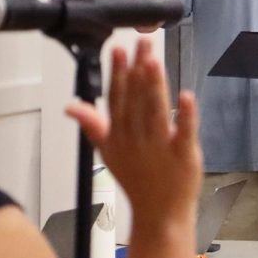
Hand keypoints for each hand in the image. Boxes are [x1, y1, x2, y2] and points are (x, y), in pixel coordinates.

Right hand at [66, 39, 202, 221]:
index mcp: (119, 135)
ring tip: (154, 61)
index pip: (116, 99)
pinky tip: (186, 96)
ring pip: (155, 112)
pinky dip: (185, 115)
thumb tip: (70, 107)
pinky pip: (184, 132)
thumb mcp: (108, 152)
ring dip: (154, 86)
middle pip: (136, 100)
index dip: (117, 73)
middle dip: (138, 70)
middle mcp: (137, 139)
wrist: (159, 214)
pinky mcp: (184, 155)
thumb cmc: (136, 179)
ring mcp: (160, 147)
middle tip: (142, 43)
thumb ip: (92, 125)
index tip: (117, 49)